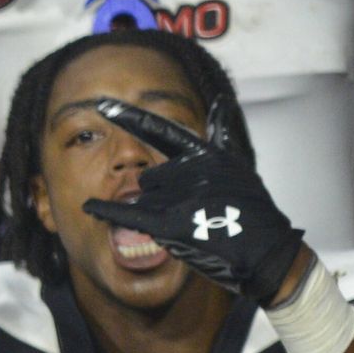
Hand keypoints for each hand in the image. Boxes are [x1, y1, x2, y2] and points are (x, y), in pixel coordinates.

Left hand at [81, 97, 307, 304]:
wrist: (265, 250)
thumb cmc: (250, 211)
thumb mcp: (237, 165)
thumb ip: (220, 134)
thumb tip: (219, 102)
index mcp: (206, 153)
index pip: (161, 130)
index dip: (130, 117)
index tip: (102, 104)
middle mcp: (190, 170)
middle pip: (150, 179)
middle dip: (160, 197)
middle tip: (192, 213)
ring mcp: (179, 196)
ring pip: (144, 200)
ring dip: (157, 215)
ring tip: (189, 226)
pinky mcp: (170, 222)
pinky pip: (127, 213)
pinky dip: (105, 210)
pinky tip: (87, 207)